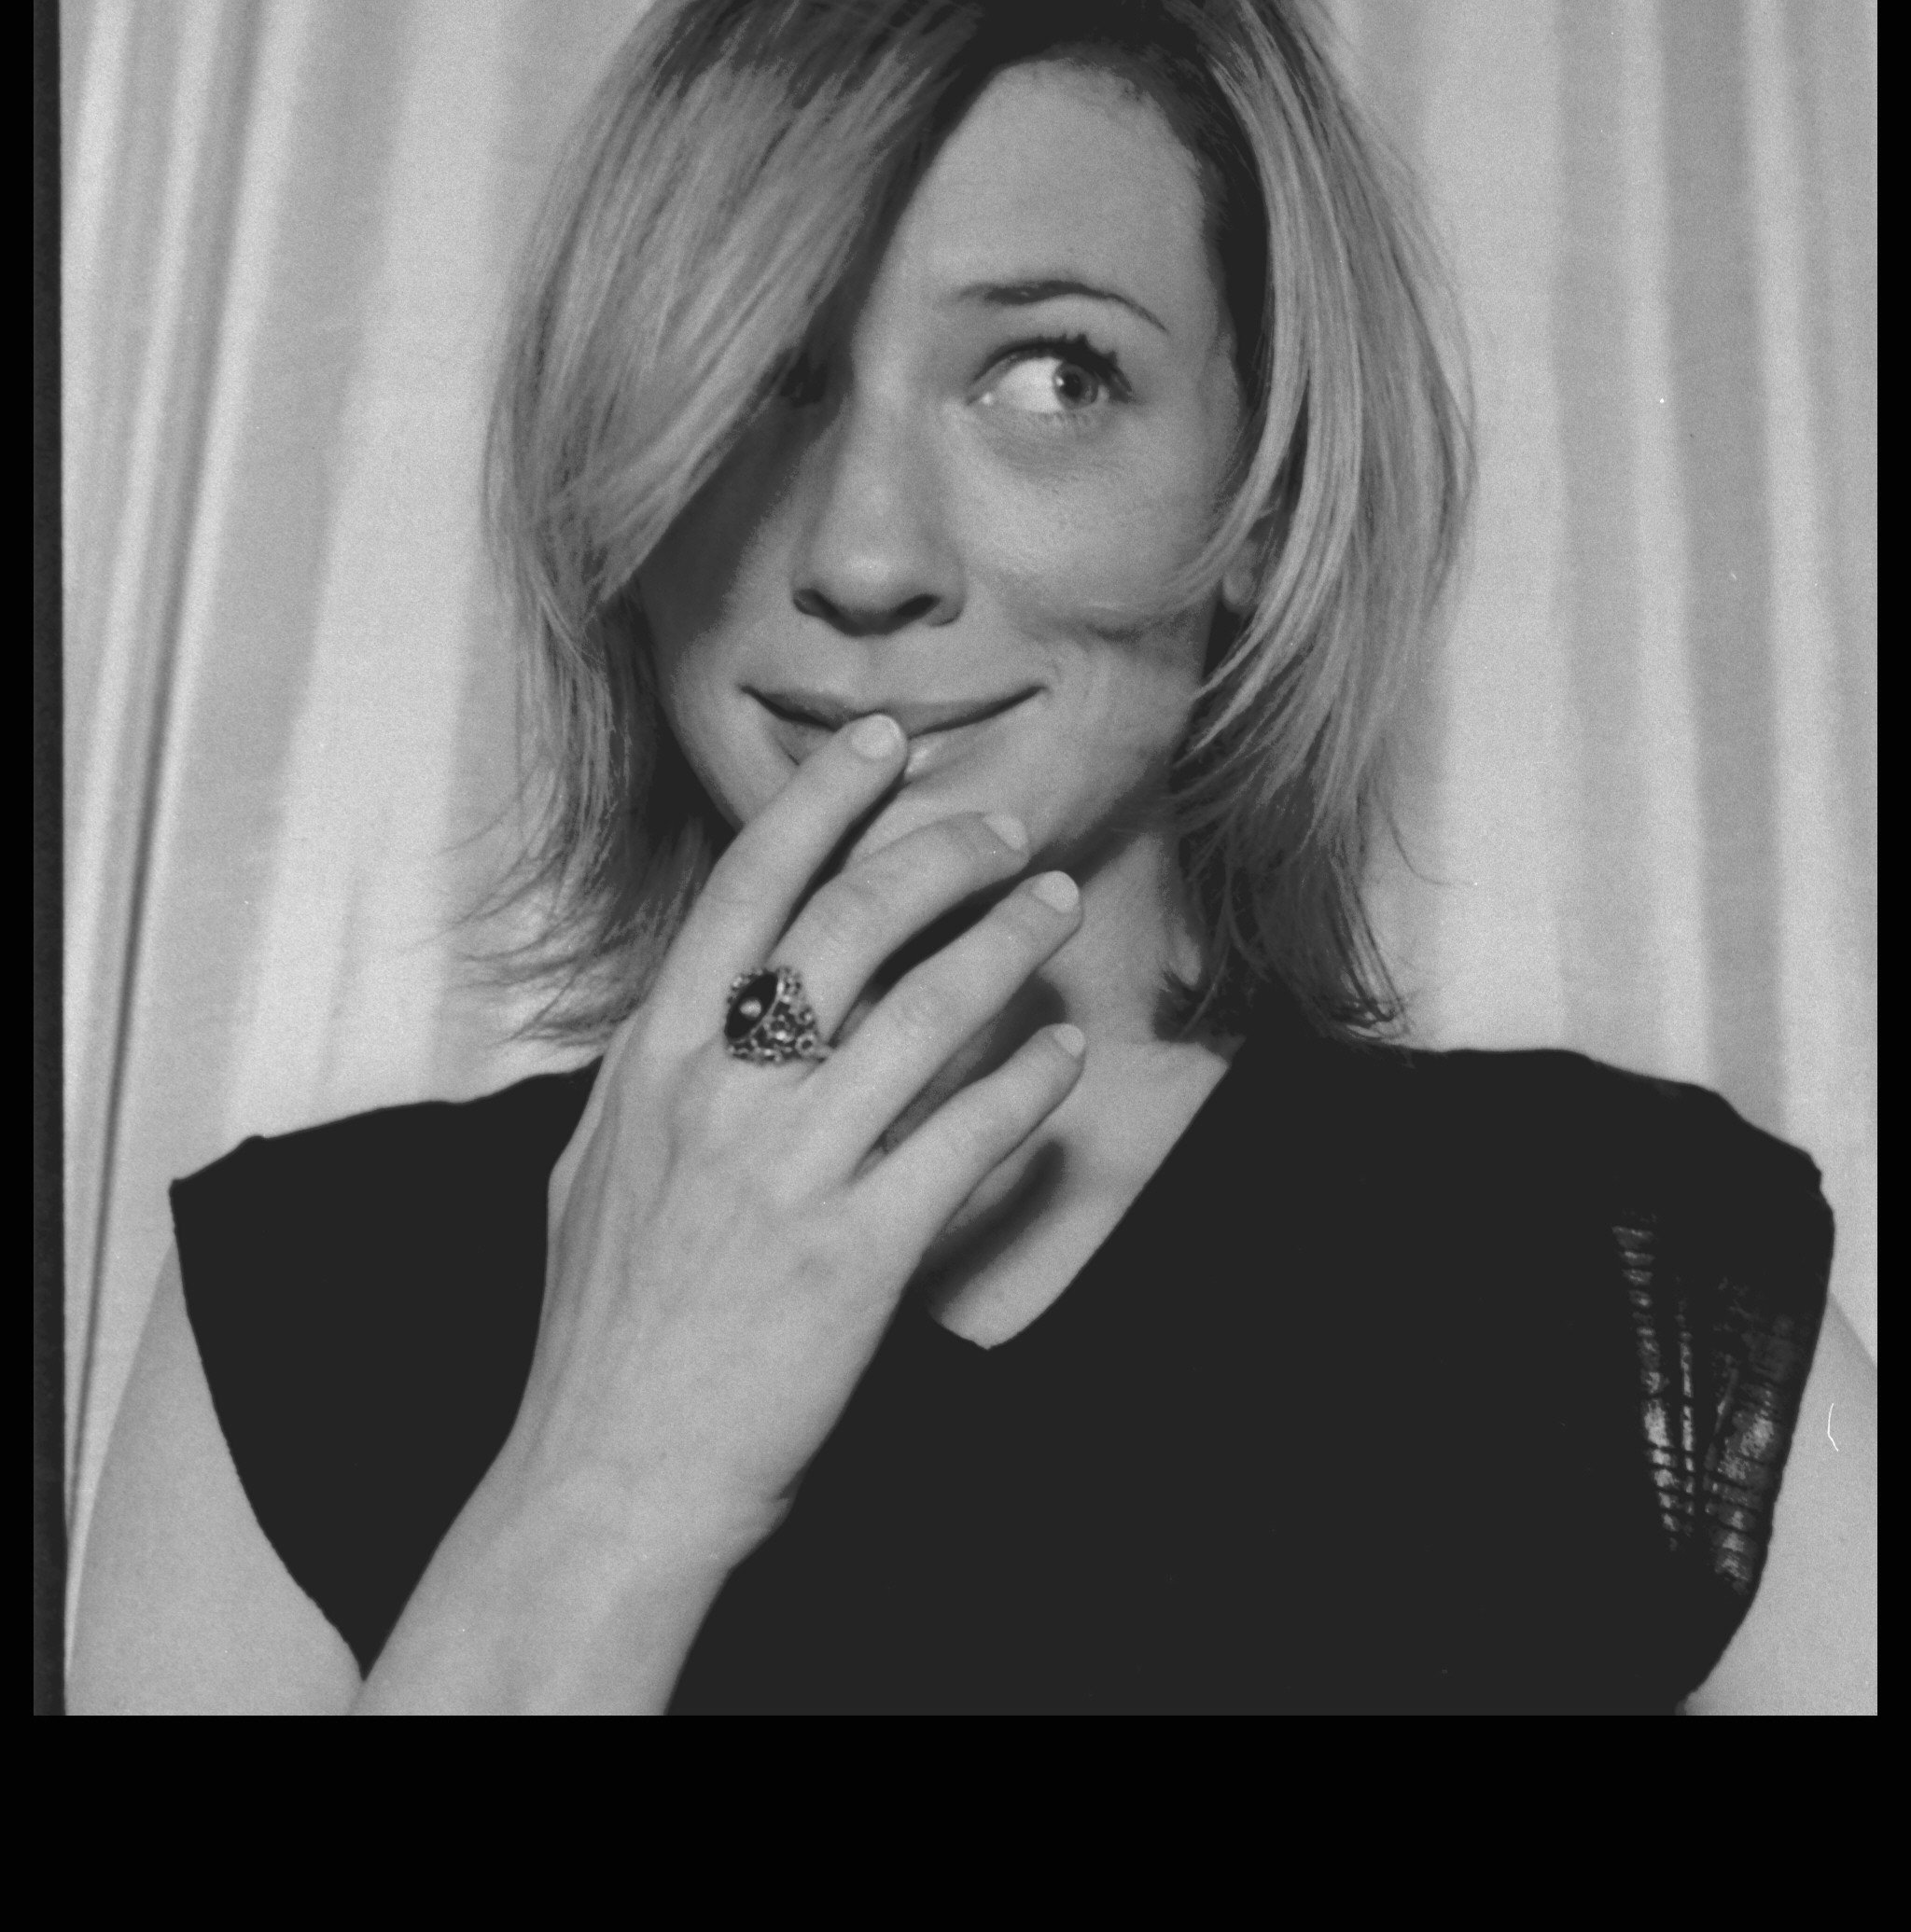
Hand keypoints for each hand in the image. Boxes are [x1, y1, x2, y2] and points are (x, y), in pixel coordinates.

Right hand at [500, 713, 1084, 1577]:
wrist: (605, 1484)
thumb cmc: (599, 1336)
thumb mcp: (592, 1171)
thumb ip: (649, 1076)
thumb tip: (688, 1002)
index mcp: (652, 1063)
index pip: (743, 890)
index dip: (820, 803)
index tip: (881, 743)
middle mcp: (719, 1096)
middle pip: (849, 924)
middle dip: (940, 854)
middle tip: (1002, 831)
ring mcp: (791, 1174)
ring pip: (926, 1012)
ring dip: (1006, 943)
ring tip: (1054, 906)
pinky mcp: (858, 1257)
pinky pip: (966, 1141)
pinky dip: (1025, 1086)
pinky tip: (1061, 1056)